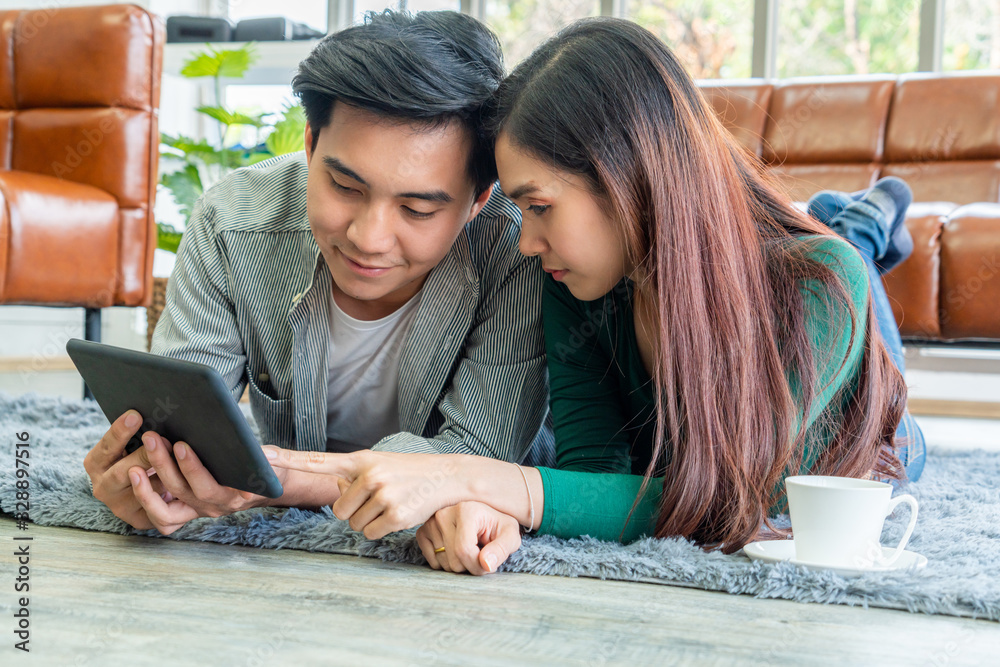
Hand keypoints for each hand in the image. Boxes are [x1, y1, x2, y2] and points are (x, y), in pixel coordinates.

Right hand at [84, 410, 167, 529]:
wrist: (151, 489)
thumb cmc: (141, 456)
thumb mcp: (132, 444)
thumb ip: (138, 434)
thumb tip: (154, 412)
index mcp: (96, 464)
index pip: (106, 448)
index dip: (120, 432)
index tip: (136, 415)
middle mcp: (104, 488)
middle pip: (122, 473)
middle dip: (145, 455)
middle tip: (160, 440)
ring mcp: (121, 508)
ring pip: (145, 494)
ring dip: (165, 475)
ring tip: (178, 456)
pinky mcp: (141, 521)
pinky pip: (160, 513)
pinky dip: (175, 497)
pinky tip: (188, 484)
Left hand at [127, 429, 293, 534]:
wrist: (265, 486)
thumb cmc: (268, 469)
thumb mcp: (276, 462)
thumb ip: (273, 459)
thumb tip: (263, 455)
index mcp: (235, 497)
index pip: (210, 487)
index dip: (193, 469)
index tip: (182, 445)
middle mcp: (214, 507)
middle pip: (182, 490)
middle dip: (164, 463)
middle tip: (152, 437)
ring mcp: (197, 510)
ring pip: (165, 508)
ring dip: (147, 487)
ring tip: (136, 462)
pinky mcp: (186, 509)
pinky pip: (162, 516)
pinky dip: (146, 499)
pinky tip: (135, 475)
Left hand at [264, 447, 463, 538]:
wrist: (446, 477)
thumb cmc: (407, 473)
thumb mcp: (378, 466)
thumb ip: (352, 477)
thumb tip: (337, 492)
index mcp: (359, 460)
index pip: (316, 460)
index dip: (287, 459)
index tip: (261, 454)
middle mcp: (369, 475)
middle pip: (338, 511)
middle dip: (355, 511)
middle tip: (378, 499)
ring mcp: (383, 495)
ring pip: (353, 524)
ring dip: (369, 521)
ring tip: (390, 504)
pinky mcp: (395, 515)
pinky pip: (370, 533)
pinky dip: (381, 530)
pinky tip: (398, 514)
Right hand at [415, 501, 521, 574]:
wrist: (484, 516)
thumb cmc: (497, 526)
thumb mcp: (509, 535)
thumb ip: (501, 549)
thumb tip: (486, 564)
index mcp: (466, 511)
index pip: (464, 550)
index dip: (478, 565)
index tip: (488, 563)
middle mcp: (444, 513)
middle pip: (454, 560)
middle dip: (469, 566)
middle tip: (479, 553)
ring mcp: (430, 522)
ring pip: (443, 564)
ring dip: (459, 564)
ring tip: (468, 548)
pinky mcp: (422, 532)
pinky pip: (433, 562)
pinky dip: (446, 562)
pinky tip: (455, 549)